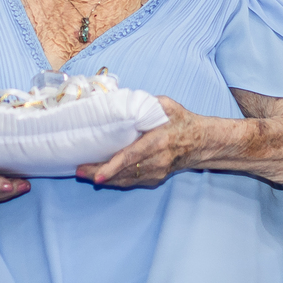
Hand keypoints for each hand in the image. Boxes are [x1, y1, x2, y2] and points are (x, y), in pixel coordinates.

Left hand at [76, 96, 202, 187]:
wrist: (202, 142)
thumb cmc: (182, 121)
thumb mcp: (168, 105)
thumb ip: (146, 103)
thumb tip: (120, 99)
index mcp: (159, 141)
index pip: (132, 156)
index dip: (114, 166)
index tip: (98, 175)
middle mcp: (158, 161)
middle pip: (125, 172)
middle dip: (100, 173)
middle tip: (80, 170)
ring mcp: (157, 172)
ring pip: (126, 180)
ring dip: (105, 178)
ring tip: (84, 172)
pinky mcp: (156, 179)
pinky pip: (132, 182)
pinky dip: (116, 179)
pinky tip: (102, 175)